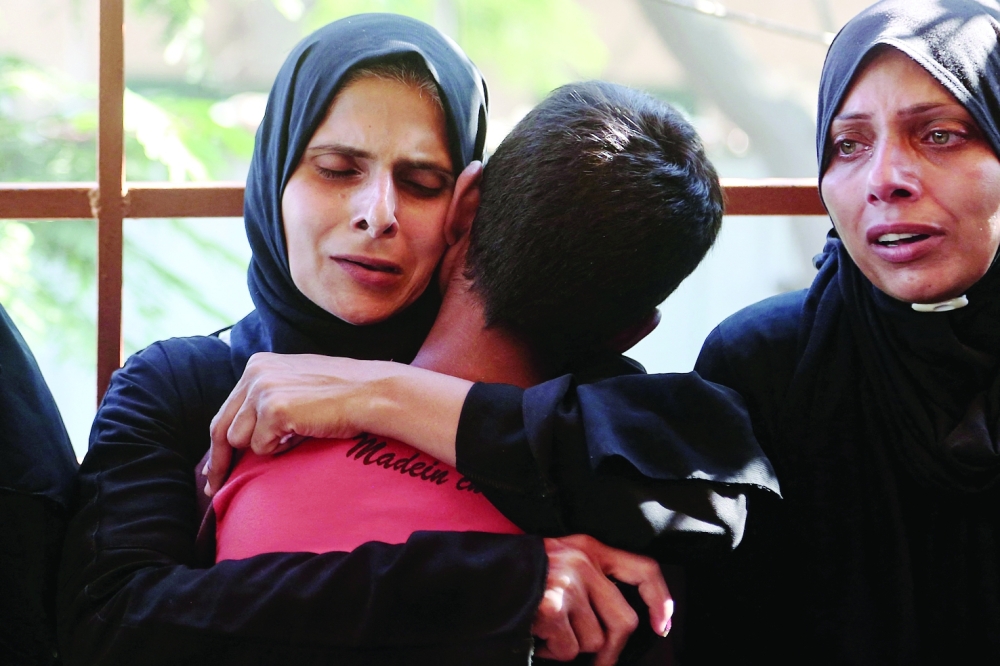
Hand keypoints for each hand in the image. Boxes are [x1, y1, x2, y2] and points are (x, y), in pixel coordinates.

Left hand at [205, 353, 471, 495]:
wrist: (372, 393)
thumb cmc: (341, 396)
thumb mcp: (296, 387)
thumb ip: (268, 398)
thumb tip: (241, 434)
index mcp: (256, 364)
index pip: (225, 411)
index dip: (217, 445)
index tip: (213, 469)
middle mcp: (254, 372)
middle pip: (221, 429)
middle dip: (217, 462)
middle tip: (214, 489)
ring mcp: (262, 389)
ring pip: (240, 440)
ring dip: (265, 448)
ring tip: (295, 438)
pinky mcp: (273, 409)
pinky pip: (262, 447)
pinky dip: (281, 450)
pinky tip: (303, 435)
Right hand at [533, 535, 672, 665]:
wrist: (477, 574)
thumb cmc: (520, 574)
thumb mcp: (560, 560)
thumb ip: (592, 579)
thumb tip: (622, 625)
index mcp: (589, 548)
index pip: (643, 569)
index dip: (660, 600)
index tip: (661, 626)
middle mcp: (583, 562)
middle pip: (624, 620)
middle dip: (612, 650)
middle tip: (599, 662)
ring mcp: (568, 583)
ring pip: (593, 641)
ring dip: (570, 648)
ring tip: (547, 632)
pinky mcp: (552, 605)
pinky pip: (567, 649)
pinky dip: (551, 651)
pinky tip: (536, 634)